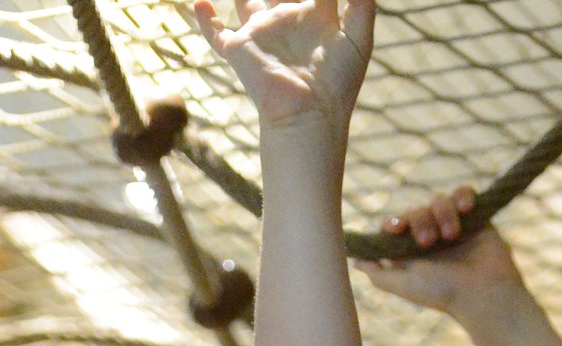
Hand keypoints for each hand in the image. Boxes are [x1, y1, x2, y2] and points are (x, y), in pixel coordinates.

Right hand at [193, 0, 373, 136]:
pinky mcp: (240, 51)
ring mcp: (262, 34)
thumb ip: (362, 2)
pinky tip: (199, 3)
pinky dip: (206, 20)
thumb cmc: (336, 86)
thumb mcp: (358, 39)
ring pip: (246, 1)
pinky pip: (216, 34)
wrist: (306, 118)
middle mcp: (287, 20)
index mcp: (316, 17)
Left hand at [359, 187, 524, 316]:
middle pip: (416, 210)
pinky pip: (464, 193)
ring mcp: (454, 225)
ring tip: (452, 235)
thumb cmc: (442, 292)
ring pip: (439, 200)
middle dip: (419, 221)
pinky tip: (466, 209)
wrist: (482, 293)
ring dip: (442, 213)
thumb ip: (378, 273)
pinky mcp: (475, 217)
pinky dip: (463, 196)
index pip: (396, 225)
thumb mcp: (402, 284)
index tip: (397, 229)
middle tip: (429, 242)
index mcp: (412, 252)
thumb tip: (355, 261)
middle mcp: (432, 237)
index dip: (394, 222)